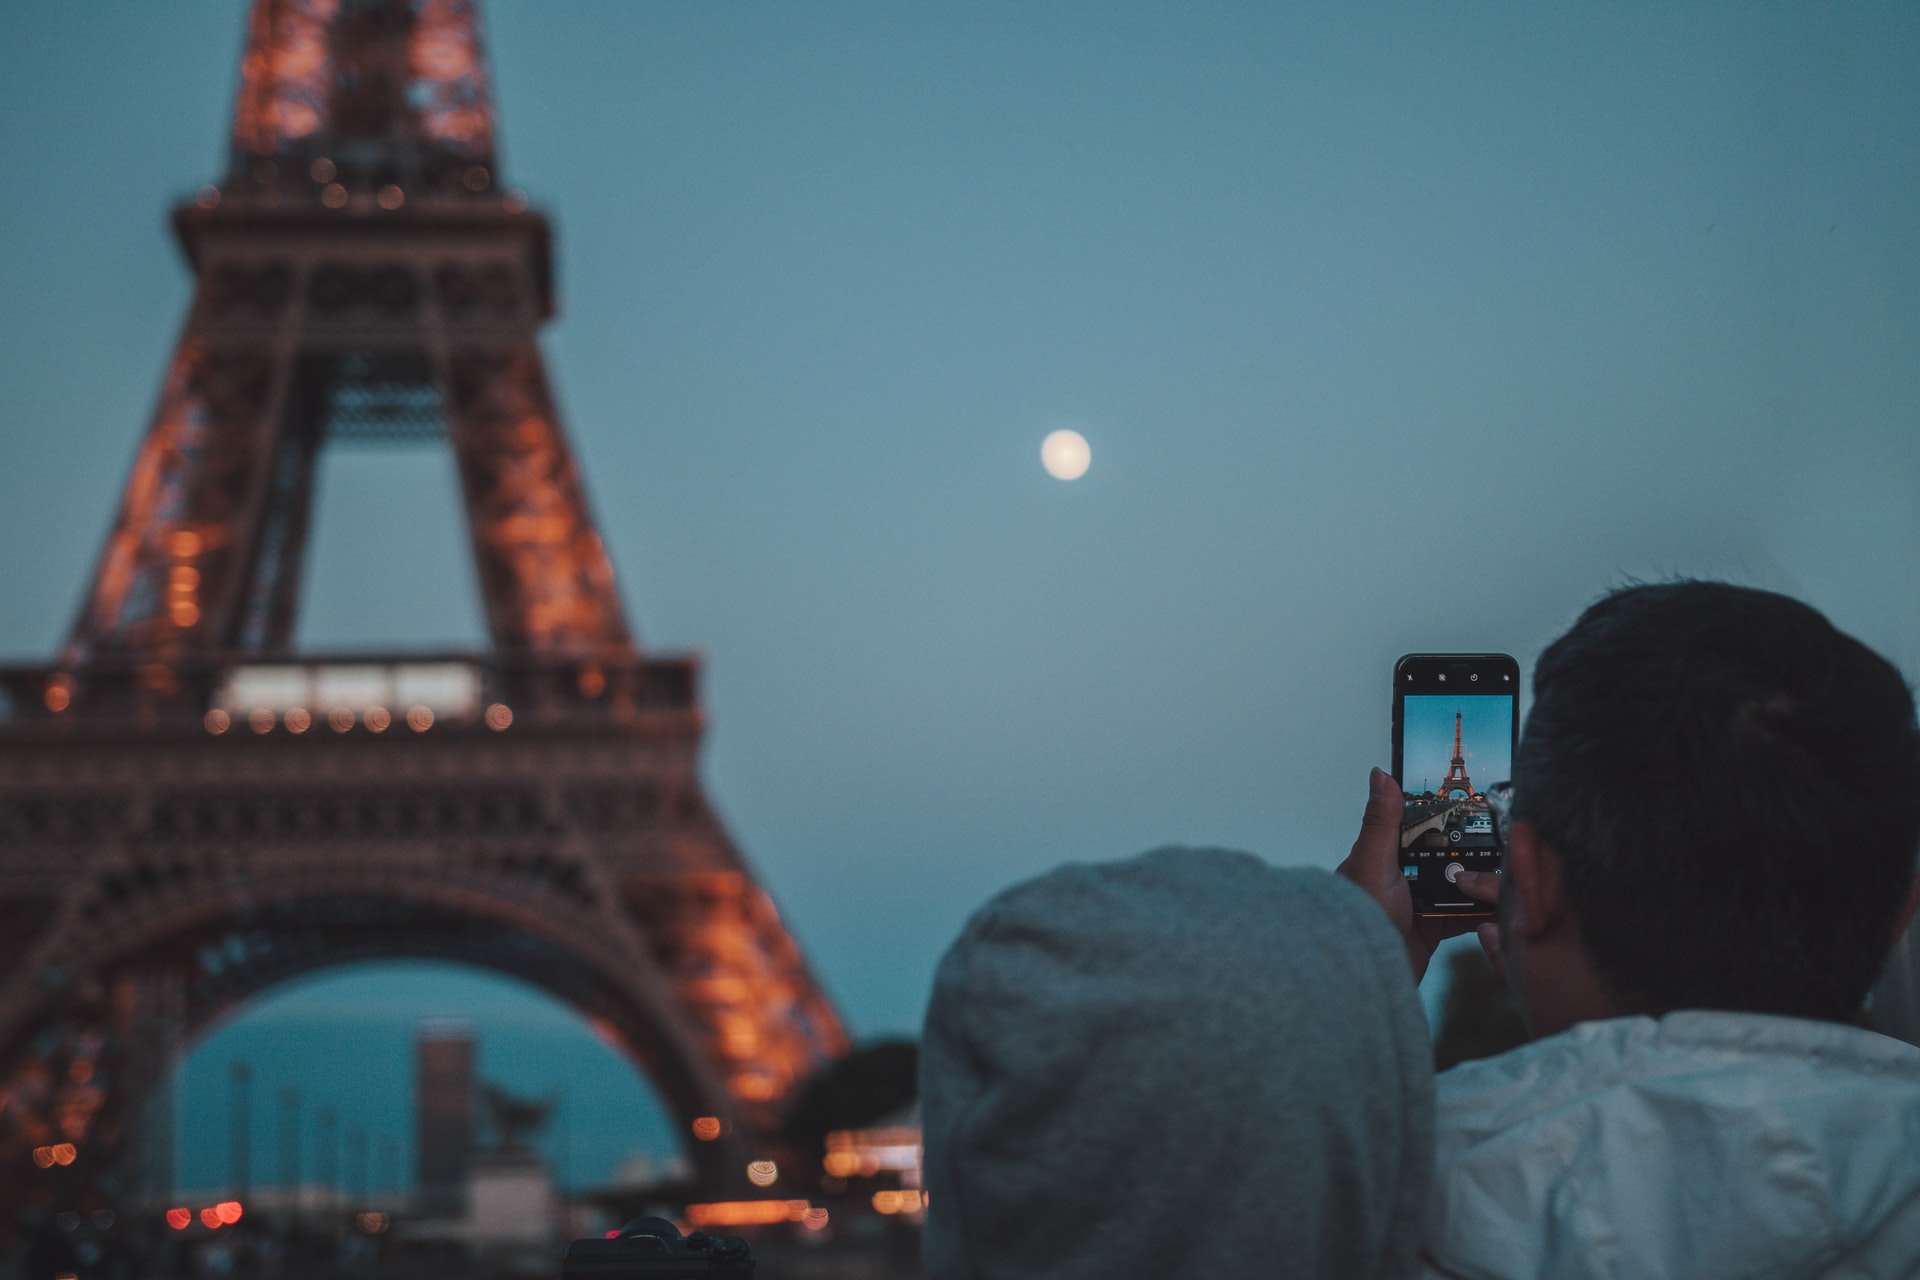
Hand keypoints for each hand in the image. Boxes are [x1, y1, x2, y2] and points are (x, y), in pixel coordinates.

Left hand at [1335, 768, 1495, 981]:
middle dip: (1468, 853)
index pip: (1416, 828)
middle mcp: (1399, 878)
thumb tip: (1381, 775)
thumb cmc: (1360, 916)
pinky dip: (1479, 912)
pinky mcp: (1430, 931)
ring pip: (1456, 886)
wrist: (1362, 973)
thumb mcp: (1373, 861)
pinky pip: (1461, 916)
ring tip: (1506, 869)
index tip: (1472, 806)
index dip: (1442, 819)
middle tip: (1501, 840)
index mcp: (1382, 856)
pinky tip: (1498, 903)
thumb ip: (1382, 821)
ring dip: (1477, 881)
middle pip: (1441, 857)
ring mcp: (1416, 905)